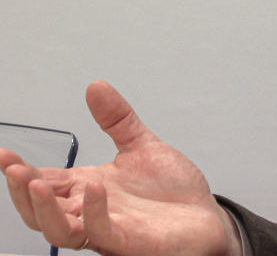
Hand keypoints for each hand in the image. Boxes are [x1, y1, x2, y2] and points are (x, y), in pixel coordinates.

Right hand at [1, 81, 241, 255]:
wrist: (206, 217)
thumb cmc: (173, 192)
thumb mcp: (142, 146)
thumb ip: (118, 119)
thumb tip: (96, 87)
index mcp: (87, 188)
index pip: (44, 181)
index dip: (20, 170)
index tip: (4, 154)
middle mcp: (91, 211)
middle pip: (40, 210)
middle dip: (22, 191)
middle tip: (13, 168)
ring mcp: (107, 229)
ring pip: (59, 230)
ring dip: (43, 208)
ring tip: (36, 182)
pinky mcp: (128, 241)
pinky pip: (101, 232)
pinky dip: (92, 212)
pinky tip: (92, 188)